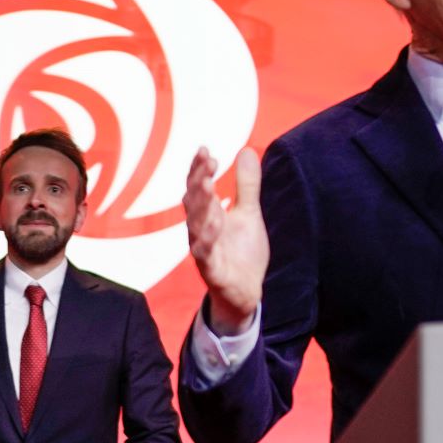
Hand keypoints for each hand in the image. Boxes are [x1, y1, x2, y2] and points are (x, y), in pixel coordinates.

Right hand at [182, 146, 268, 334]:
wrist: (245, 292)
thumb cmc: (241, 252)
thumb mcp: (249, 214)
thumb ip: (246, 185)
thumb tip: (246, 150)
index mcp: (208, 214)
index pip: (198, 188)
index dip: (199, 169)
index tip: (205, 150)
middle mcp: (200, 230)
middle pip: (194, 202)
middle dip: (199, 180)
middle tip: (208, 161)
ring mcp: (204, 250)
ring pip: (196, 225)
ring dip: (201, 205)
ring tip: (208, 185)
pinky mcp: (211, 270)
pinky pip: (205, 253)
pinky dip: (207, 238)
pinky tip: (214, 222)